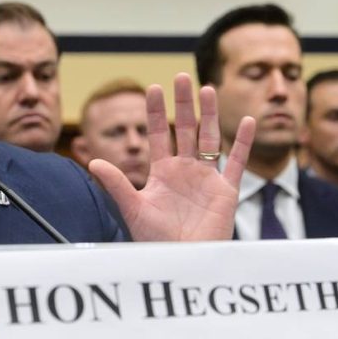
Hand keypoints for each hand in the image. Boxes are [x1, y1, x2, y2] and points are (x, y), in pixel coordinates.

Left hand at [89, 72, 254, 240]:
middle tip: (181, 77)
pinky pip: (236, 163)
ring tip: (207, 88)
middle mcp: (185, 170)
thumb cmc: (155, 239)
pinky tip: (245, 121)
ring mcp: (206, 178)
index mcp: (162, 171)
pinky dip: (242, 143)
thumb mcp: (133, 209)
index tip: (153, 87)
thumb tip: (92, 162)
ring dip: (209, 114)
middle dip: (183, 103)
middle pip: (186, 129)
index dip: (157, 111)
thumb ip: (117, 185)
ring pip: (210, 138)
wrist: (182, 261)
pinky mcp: (226, 191)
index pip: (159, 134)